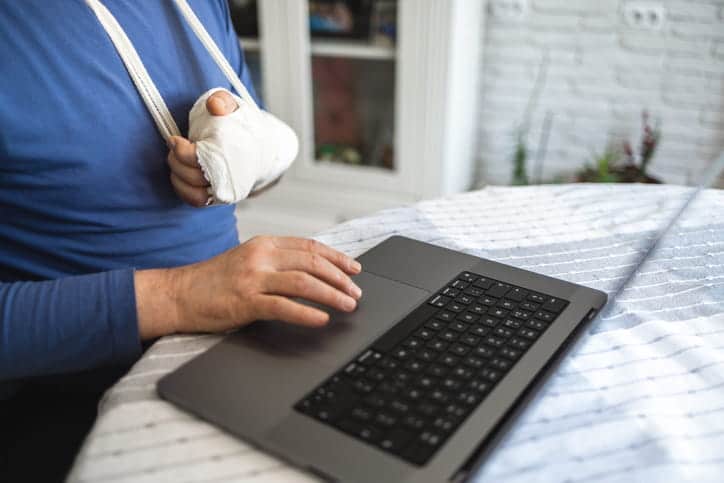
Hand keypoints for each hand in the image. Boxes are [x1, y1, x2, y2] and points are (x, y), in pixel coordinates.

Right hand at [134, 236, 362, 338]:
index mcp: (265, 244)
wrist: (179, 294)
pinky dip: (307, 312)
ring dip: (331, 294)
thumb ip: (277, 262)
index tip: (355, 268)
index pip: (310, 246)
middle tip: (356, 292)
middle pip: (312, 262)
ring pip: (303, 282)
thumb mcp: (248, 261)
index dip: (337, 258)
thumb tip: (314, 272)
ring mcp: (253, 277)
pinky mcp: (245, 300)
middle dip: (340, 277)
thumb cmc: (214, 282)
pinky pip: (284, 306)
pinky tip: (322, 319)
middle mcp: (261, 256)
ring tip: (348, 304)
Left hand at [166, 90, 238, 206]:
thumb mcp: (234, 106)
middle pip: (195, 177)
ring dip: (178, 178)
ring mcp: (227, 190)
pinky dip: (183, 190)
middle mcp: (232, 176)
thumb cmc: (242, 126)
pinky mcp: (220, 199)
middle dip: (177, 161)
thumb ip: (222, 101)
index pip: (198, 158)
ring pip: (196, 195)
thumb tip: (215, 106)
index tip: (174, 139)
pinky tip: (180, 174)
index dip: (180, 149)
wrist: (262, 149)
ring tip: (177, 161)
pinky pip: (197, 201)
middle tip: (174, 147)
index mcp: (235, 152)